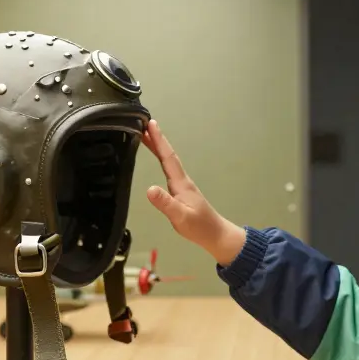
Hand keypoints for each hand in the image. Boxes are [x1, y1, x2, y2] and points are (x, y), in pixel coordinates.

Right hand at [141, 119, 246, 265]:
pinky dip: (161, 159)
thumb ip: (165, 203)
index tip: (150, 124)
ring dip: (157, 147)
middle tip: (143, 124)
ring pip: (168, 161)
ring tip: (145, 136)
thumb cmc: (199, 227)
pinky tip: (157, 160)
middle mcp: (181, 180)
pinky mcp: (181, 191)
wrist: (215, 235)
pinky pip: (168, 169)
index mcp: (181, 183)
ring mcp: (182, 185)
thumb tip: (149, 188)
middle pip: (167, 156)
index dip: (159, 141)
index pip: (168, 158)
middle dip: (156, 139)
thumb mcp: (180, 217)